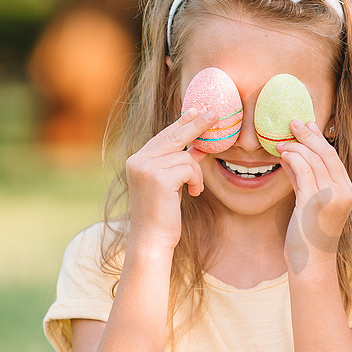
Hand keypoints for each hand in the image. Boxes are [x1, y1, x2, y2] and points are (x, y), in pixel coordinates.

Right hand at [124, 107, 218, 251]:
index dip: (181, 123)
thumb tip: (197, 145)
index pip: (163, 136)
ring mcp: (146, 168)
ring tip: (194, 190)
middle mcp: (137, 161)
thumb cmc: (162, 215)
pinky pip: (189, 168)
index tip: (196, 110)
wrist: (151, 240)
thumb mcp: (171, 184)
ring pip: (186, 156)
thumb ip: (179, 164)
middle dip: (196, 124)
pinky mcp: (158, 178)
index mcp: (137, 161)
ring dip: (197, 174)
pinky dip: (196, 181)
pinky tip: (193, 194)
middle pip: (173, 135)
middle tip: (214, 113)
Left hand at [278, 119, 351, 272]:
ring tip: (280, 141)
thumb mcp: (308, 203)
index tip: (306, 126)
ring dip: (296, 146)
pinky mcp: (316, 202)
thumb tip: (291, 155)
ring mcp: (332, 197)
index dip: (319, 139)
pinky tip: (282, 155)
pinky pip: (304, 171)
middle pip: (327, 153)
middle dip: (309, 134)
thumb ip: (303, 179)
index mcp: (348, 191)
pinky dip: (292, 158)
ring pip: (315, 159)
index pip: (334, 157)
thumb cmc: (308, 237)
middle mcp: (344, 192)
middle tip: (293, 121)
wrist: (311, 265)